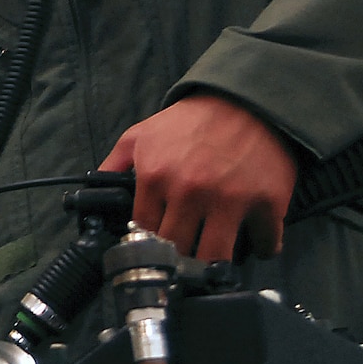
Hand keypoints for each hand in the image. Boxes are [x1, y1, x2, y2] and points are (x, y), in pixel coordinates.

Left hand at [99, 93, 295, 262]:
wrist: (246, 99)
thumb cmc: (192, 121)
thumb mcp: (141, 134)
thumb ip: (114, 163)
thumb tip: (94, 188)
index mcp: (155, 178)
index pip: (145, 231)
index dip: (151, 241)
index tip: (159, 246)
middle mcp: (190, 192)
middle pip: (177, 249)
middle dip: (179, 256)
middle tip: (187, 255)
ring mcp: (230, 199)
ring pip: (215, 257)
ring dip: (214, 264)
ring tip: (215, 259)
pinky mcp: (268, 202)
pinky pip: (266, 243)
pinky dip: (263, 248)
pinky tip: (257, 243)